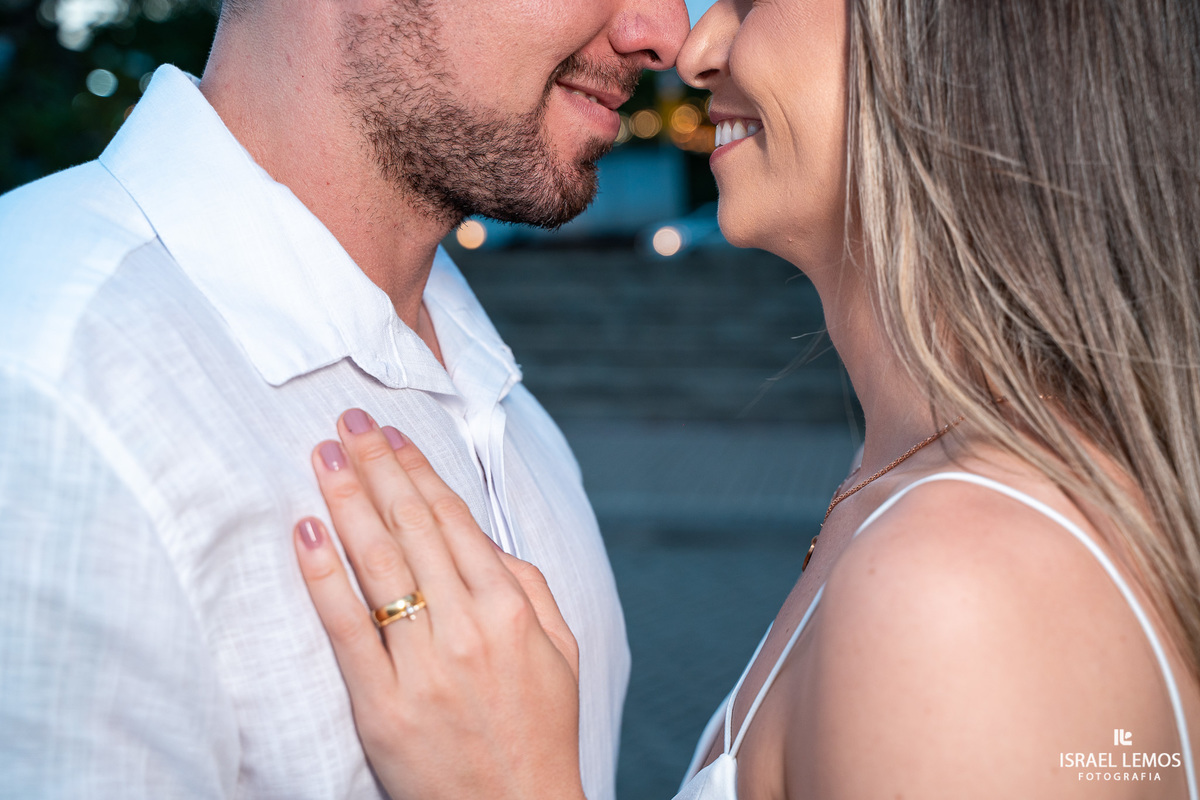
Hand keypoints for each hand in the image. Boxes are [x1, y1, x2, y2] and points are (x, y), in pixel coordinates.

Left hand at [293, 409, 585, 799]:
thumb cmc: (540, 729)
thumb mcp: (561, 650)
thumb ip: (528, 585)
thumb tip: (484, 537)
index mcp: (511, 610)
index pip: (454, 521)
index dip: (418, 471)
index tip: (391, 436)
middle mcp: (468, 628)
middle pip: (412, 529)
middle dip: (377, 468)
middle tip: (347, 422)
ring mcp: (424, 666)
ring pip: (378, 566)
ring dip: (348, 502)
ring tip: (323, 456)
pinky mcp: (383, 705)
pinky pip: (346, 629)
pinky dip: (324, 578)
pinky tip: (306, 533)